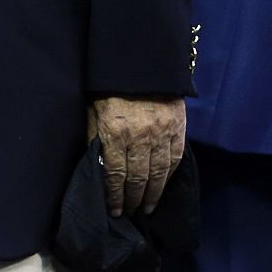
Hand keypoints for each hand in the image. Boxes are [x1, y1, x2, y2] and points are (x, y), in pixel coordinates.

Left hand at [90, 95, 185, 217]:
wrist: (141, 59)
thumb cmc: (110, 85)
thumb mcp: (94, 109)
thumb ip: (96, 136)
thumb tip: (96, 162)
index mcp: (115, 132)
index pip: (115, 174)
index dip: (115, 196)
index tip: (115, 211)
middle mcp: (140, 136)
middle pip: (138, 178)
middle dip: (133, 199)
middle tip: (131, 212)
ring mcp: (161, 132)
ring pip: (159, 173)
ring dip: (153, 194)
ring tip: (148, 207)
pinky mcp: (177, 126)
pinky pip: (175, 157)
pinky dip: (169, 175)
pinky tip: (164, 185)